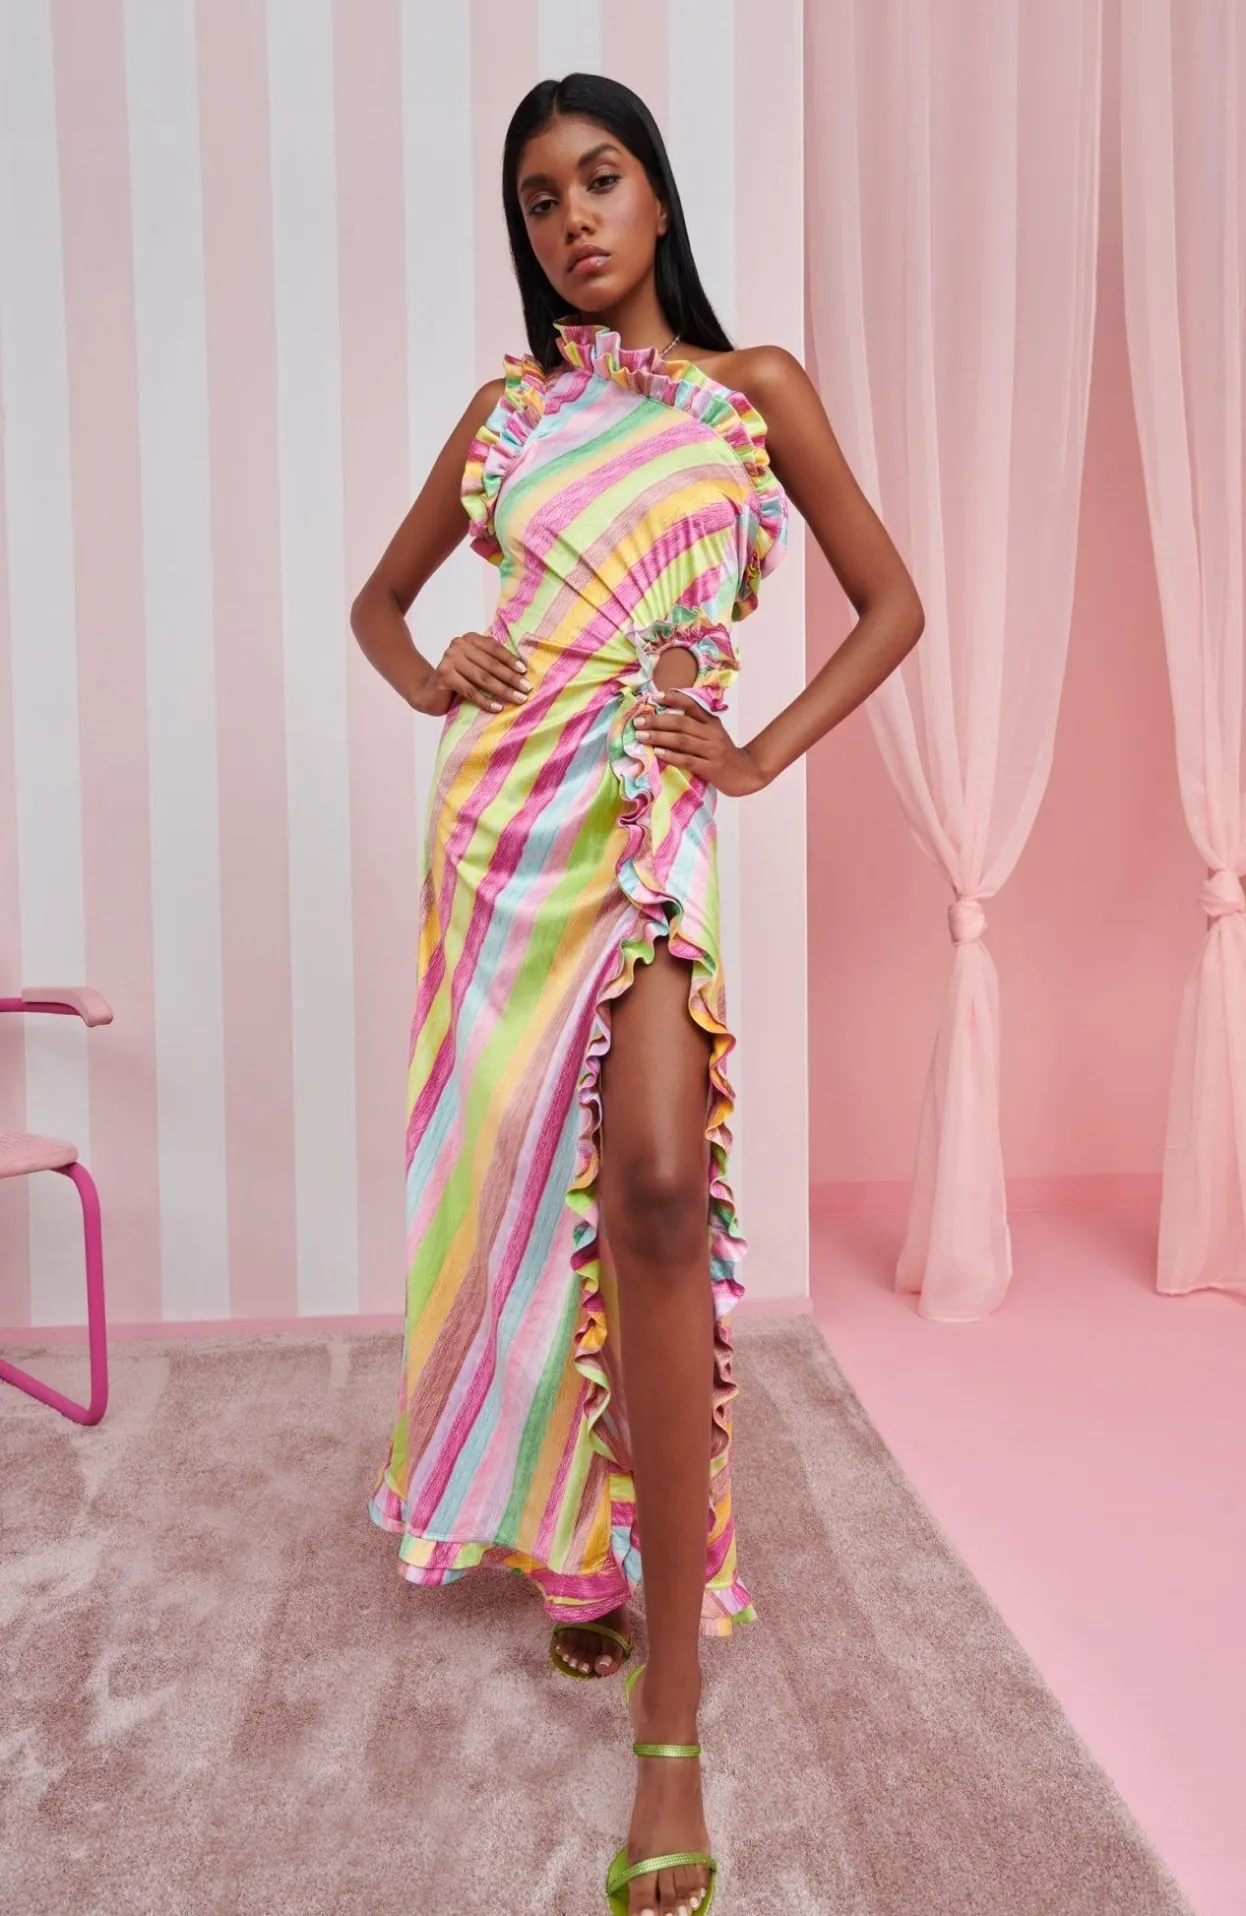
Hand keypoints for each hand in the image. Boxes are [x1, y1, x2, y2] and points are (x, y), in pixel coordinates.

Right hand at [411, 630, 529, 717]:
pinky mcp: (444, 676)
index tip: (525, 671)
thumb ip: (491, 663)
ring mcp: (449, 659)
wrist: (429, 693)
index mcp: (469, 639)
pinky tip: (497, 708)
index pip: (494, 648)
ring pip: (482, 678)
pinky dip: (485, 701)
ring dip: (503, 690)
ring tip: (517, 699)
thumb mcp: (476, 667)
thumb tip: (522, 671)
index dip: (510, 660)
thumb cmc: (459, 680)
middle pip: (490, 664)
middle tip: (526, 689)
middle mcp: (458, 645)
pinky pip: (470, 691)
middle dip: (511, 678)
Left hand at [633, 689, 770, 796]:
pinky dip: (671, 755)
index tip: (654, 696)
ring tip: (641, 736)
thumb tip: (665, 714)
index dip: (673, 698)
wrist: (745, 773)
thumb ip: (695, 723)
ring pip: (682, 740)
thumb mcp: (713, 733)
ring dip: (659, 737)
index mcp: (711, 722)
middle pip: (681, 723)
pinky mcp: (710, 768)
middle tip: (638, 721)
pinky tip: (657, 753)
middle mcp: (712, 734)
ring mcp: (712, 751)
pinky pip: (687, 760)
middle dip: (657, 721)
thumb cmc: (723, 752)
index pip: (692, 704)